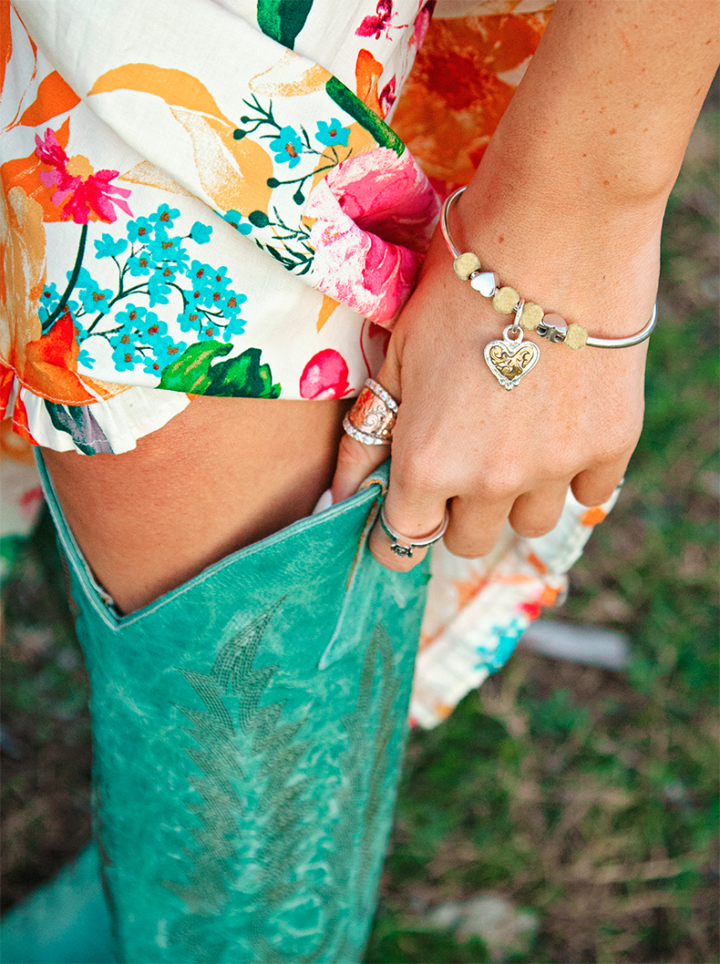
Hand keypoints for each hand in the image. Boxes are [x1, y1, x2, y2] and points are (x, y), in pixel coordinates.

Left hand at [331, 189, 655, 571]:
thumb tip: (341, 496)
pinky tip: (562, 423)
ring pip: (531, 525)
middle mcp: (489, 481)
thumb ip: (369, 435)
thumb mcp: (397, 358)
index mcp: (427, 463)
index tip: (406, 512)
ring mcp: (554, 468)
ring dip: (518, 497)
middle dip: (457, 513)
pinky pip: (591, 494)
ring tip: (518, 434)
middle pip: (468, 543)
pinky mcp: (611, 446)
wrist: (554, 230)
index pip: (403, 543)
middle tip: (464, 457)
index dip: (397, 533)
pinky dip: (575, 472)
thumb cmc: (457, 286)